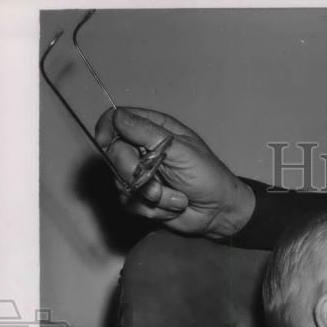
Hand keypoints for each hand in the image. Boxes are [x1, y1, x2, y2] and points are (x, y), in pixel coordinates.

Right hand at [94, 107, 254, 238]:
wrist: (220, 211)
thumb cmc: (208, 176)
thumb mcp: (180, 150)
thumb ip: (147, 132)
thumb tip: (117, 115)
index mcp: (154, 130)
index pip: (116, 120)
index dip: (107, 129)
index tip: (106, 141)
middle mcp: (143, 150)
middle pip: (113, 154)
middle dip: (134, 173)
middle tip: (156, 185)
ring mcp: (141, 174)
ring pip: (120, 183)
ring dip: (152, 196)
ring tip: (177, 197)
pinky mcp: (141, 197)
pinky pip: (130, 203)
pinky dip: (154, 209)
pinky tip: (174, 206)